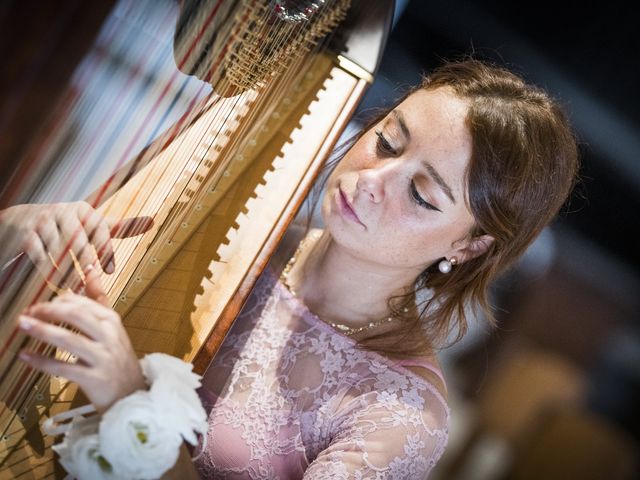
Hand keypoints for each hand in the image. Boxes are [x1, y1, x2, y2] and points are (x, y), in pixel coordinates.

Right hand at [0, 201, 152, 285]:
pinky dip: (48, 273)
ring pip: (59, 252)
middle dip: (84, 265)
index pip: (99, 230)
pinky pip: (39, 257)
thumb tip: (153, 221)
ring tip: (75, 289)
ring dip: (67, 273)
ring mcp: (42, 221)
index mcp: (84, 209)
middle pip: (78, 241)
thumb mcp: (92, 224)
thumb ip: (120, 227)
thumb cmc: (67, 226)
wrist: (20, 221)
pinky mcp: (25, 235)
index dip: (105, 252)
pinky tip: (54, 286)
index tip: (109, 272)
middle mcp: (63, 211)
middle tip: (90, 284)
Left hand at [18, 268, 145, 412]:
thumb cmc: (116, 358)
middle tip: (28, 311)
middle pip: (77, 316)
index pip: (83, 303)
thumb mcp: (111, 327)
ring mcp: (103, 358)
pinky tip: (26, 356)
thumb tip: (90, 270)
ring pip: (70, 340)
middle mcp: (109, 337)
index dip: (57, 301)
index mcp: (112, 321)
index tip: (38, 304)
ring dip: (42, 331)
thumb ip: (98, 300)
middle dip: (49, 311)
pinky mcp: (95, 379)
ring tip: (23, 325)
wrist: (132, 394)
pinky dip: (42, 361)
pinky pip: (64, 368)